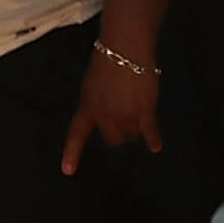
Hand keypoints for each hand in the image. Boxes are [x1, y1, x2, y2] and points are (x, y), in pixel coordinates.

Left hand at [63, 47, 161, 174]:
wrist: (125, 50)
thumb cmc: (107, 62)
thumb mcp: (92, 85)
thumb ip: (97, 104)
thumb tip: (108, 119)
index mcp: (87, 108)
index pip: (76, 135)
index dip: (72, 154)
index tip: (68, 172)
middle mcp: (104, 117)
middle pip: (113, 139)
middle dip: (118, 132)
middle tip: (123, 118)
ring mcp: (124, 117)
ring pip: (131, 135)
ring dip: (135, 128)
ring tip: (136, 109)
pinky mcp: (144, 113)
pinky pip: (149, 133)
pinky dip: (153, 140)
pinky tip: (155, 147)